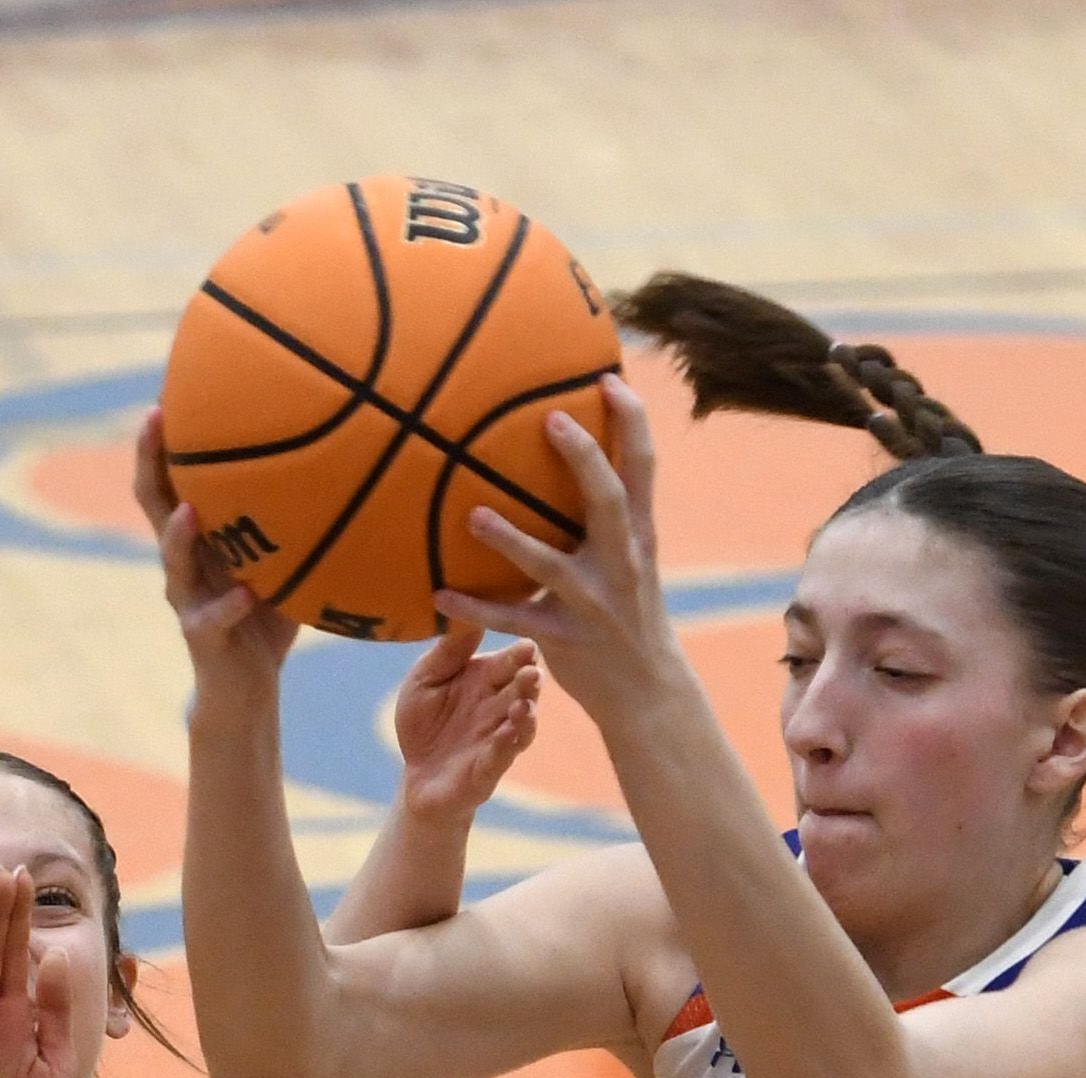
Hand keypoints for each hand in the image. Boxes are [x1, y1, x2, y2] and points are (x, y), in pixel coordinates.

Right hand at [133, 409, 299, 696]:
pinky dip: (228, 605)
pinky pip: (211, 618)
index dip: (168, 432)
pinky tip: (245, 593)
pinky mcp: (202, 636)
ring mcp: (188, 597)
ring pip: (172, 559)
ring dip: (179, 535)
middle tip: (155, 417)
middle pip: (153, 500)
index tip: (173, 383)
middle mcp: (184, 559)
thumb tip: (357, 464)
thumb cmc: (270, 616)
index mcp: (200, 535)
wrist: (247, 687)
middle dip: (151, 458)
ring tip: (190, 510)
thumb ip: (301, 520)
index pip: (174, 473)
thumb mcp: (287, 558)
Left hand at [391, 623, 540, 821]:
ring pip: (521, 724)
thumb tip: (467, 615)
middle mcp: (499, 707)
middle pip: (522, 690)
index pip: (509, 662)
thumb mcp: (424, 680)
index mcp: (486, 680)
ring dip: (526, 714)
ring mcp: (498, 739)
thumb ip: (446, 653)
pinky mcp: (488, 769)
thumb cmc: (423, 722)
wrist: (415, 776)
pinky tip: (506, 733)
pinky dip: (506, 745)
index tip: (527, 644)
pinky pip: (501, 757)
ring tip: (523, 703)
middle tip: (532, 670)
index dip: (519, 654)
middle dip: (529, 681)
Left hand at [432, 376, 693, 723]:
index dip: (632, 420)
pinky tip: (439, 593)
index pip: (644, 467)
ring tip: (472, 514)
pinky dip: (475, 608)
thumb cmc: (629, 613)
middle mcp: (622, 562)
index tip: (607, 378)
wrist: (647, 690)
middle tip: (549, 421)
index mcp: (640, 536)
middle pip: (608, 500)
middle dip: (584, 459)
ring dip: (510, 540)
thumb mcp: (632, 560)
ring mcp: (593, 603)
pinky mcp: (562, 639)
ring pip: (549, 565)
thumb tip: (576, 457)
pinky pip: (513, 620)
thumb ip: (609, 516)